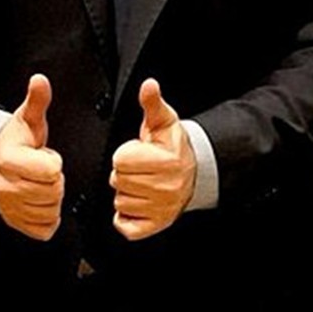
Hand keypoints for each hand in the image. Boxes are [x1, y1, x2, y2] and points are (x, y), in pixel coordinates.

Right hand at [0, 74, 63, 240]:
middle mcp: (4, 186)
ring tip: (41, 185)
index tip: (46, 157)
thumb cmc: (16, 140)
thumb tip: (40, 80)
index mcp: (9, 160)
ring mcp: (8, 207)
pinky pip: (44, 230)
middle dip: (55, 182)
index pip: (50, 171)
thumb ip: (37, 100)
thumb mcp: (28, 118)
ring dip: (52, 200)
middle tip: (44, 172)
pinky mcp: (14, 223)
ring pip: (49, 212)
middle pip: (52, 193)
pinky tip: (40, 202)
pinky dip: (48, 219)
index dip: (54, 162)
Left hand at [110, 78, 194, 240]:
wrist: (194, 171)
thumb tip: (148, 85)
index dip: (125, 154)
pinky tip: (137, 202)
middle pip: (118, 181)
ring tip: (142, 183)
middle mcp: (167, 188)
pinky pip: (125, 226)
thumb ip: (152, 103)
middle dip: (124, 173)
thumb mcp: (162, 121)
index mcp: (167, 162)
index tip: (139, 153)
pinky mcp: (156, 225)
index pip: (120, 161)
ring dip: (126, 193)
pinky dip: (125, 217)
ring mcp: (162, 210)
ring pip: (120, 203)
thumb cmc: (173, 146)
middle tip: (140, 168)